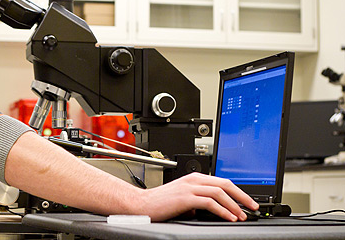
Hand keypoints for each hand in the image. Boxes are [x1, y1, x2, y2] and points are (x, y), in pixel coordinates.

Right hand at [134, 172, 258, 221]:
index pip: (222, 182)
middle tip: (253, 207)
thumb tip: (213, 209)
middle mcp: (193, 180)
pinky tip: (228, 217)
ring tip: (242, 215)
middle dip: (242, 196)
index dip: (238, 192)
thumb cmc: (160, 203)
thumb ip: (198, 200)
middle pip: (225, 184)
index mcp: (194, 178)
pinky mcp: (185, 197)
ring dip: (234, 205)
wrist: (142, 204)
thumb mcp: (184, 198)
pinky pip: (209, 202)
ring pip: (219, 192)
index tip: (248, 202)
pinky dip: (222, 210)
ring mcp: (189, 187)